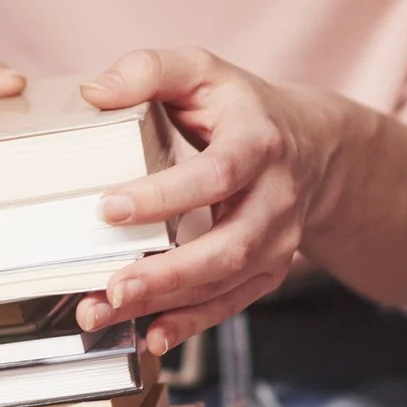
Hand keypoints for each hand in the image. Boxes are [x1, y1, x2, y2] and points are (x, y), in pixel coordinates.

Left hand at [78, 47, 345, 352]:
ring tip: (108, 311)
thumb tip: (95, 92)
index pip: (216, 174)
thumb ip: (149, 70)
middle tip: (112, 286)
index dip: (165, 195)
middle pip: (228, 245)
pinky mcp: (268, 270)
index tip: (109, 208)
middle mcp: (276, 199)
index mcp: (258, 143)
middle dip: (169, 272)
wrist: (310, 147)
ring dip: (167, 304)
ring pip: (226, 282)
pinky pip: (231, 304)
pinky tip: (151, 336)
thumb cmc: (240, 109)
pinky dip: (191, 323)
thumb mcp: (201, 72)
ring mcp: (277, 241)